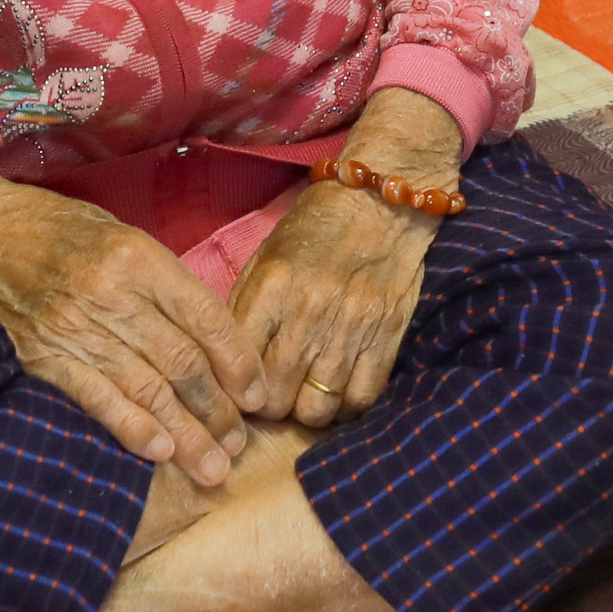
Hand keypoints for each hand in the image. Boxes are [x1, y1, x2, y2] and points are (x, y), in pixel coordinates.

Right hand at [0, 148, 267, 487]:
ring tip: (212, 467)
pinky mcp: (41, 357)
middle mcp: (112, 293)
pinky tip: (157, 453)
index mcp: (138, 257)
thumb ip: (159, 281)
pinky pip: (95, 398)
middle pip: (182, 362)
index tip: (258, 395)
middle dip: (218, 410)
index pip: (206, 317)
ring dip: (185, 434)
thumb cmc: (50, 231)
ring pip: (147, 389)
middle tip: (240, 445)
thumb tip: (204, 333)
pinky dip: (129, 427)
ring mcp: (75, 327)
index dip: (238, 362)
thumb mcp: (116, 235)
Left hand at [235, 88, 460, 429]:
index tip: (236, 391)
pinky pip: (362, 398)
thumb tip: (224, 364)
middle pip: (275, 398)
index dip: (233, 390)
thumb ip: (244, 309)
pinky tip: (338, 394)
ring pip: (317, 408)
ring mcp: (352, 326)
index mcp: (271, 286)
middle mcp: (309, 310)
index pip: (238, 366)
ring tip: (303, 398)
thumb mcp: (266, 256)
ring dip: (305, 412)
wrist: (385, 199)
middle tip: (270, 399)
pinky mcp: (388, 334)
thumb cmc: (317, 227)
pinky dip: (346, 408)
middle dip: (267, 408)